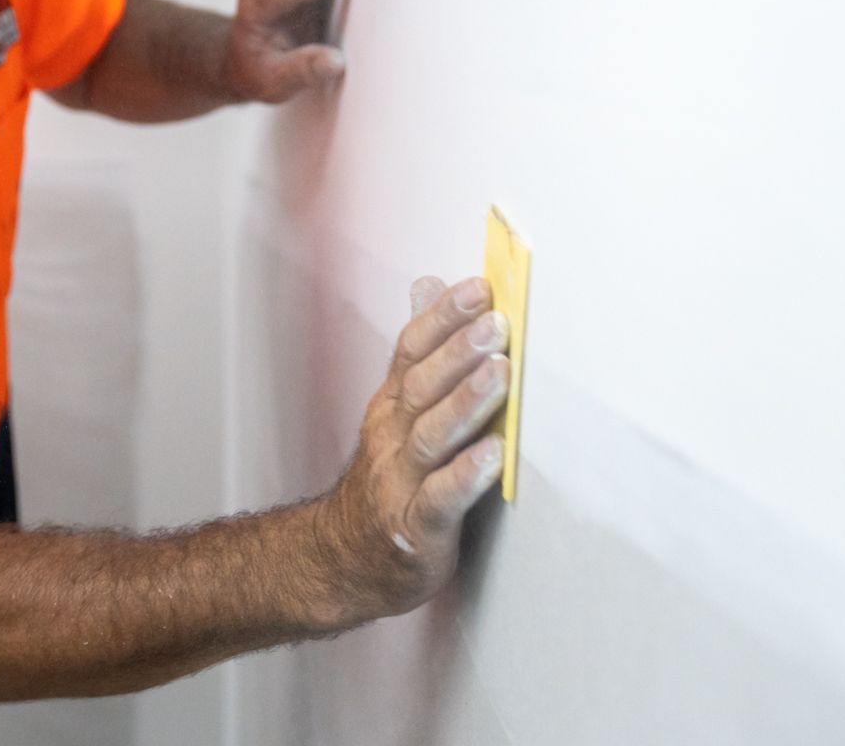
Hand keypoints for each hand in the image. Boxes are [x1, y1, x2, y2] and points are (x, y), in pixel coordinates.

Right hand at [314, 275, 508, 626]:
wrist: (343, 560)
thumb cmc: (390, 480)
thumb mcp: (399, 412)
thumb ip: (421, 354)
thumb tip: (428, 285)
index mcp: (391, 405)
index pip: (411, 350)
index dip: (443, 317)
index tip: (478, 287)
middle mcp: (391, 436)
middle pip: (422, 386)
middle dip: (460, 351)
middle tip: (497, 323)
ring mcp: (400, 481)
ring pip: (431, 436)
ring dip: (466, 402)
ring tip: (501, 374)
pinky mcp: (416, 528)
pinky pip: (440, 498)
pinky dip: (465, 476)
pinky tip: (493, 456)